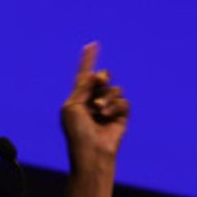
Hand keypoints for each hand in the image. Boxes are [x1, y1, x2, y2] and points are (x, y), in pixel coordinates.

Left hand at [60, 42, 129, 172]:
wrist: (92, 152)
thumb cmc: (77, 133)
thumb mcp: (73, 106)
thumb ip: (83, 88)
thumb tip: (95, 72)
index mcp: (79, 99)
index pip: (84, 76)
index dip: (88, 60)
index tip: (92, 44)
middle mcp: (94, 102)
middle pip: (103, 78)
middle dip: (102, 77)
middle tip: (99, 80)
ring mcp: (108, 109)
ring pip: (114, 90)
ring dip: (106, 97)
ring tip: (99, 110)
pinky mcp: (121, 117)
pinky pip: (123, 102)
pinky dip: (115, 106)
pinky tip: (107, 116)